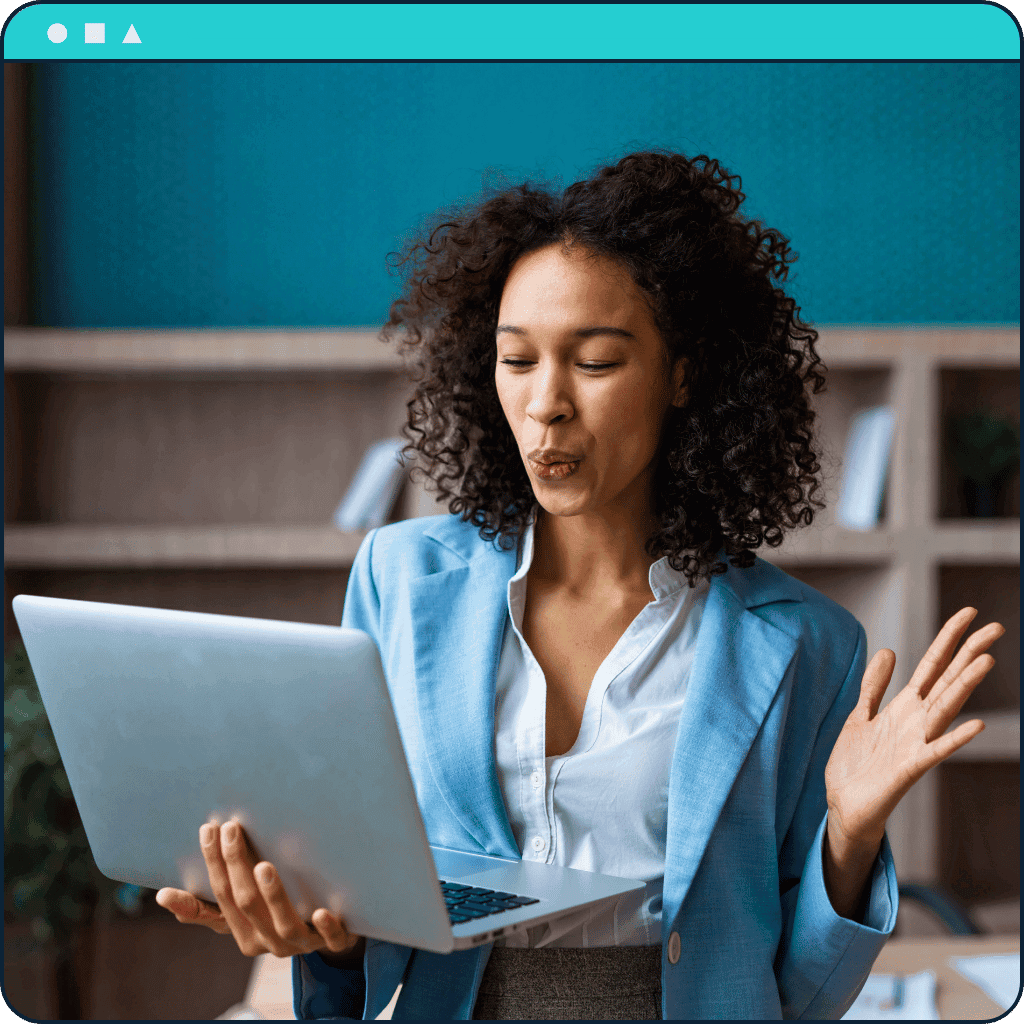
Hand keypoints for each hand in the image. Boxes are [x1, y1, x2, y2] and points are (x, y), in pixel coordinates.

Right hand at [155, 820, 361, 959]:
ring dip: (274, 896)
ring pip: (285, 925)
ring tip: (265, 866)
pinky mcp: (335, 939)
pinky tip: (321, 912)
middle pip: (248, 905)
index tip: (210, 828)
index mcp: (245, 935)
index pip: (223, 897)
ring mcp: (303, 943)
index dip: (214, 864)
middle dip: (237, 867)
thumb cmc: (277, 919)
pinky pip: (331, 940)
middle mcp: (271, 941)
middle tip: (232, 829)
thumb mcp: (242, 916)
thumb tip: (162, 897)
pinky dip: (326, 927)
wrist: (332, 936)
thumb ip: (205, 909)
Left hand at [825, 606, 1004, 849]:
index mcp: (904, 707)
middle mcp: (916, 721)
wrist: (844, 805)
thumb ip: (875, 685)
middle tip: (997, 627)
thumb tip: (890, 650)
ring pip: (945, 708)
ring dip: (965, 685)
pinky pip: (936, 751)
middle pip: (948, 680)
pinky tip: (976, 726)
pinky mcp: (910, 768)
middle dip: (969, 653)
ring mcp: (916, 743)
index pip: (933, 665)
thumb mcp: (861, 714)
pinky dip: (955, 739)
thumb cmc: (856, 764)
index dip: (949, 638)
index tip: (970, 612)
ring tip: (988, 660)